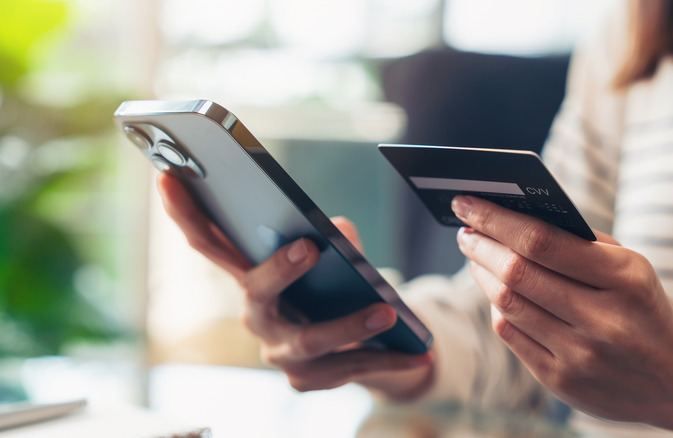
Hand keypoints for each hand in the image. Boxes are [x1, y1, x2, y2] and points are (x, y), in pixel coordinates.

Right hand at [156, 173, 432, 398]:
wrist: (357, 344)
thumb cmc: (333, 287)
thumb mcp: (334, 256)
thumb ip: (333, 239)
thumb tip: (339, 232)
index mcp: (250, 276)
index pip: (209, 243)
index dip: (185, 212)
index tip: (169, 176)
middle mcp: (255, 315)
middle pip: (255, 291)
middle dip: (279, 270)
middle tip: (310, 247)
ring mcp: (279, 353)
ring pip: (309, 340)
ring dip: (349, 325)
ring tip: (386, 312)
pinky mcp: (307, 380)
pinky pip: (347, 368)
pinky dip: (387, 358)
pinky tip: (420, 350)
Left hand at [451, 195, 672, 429]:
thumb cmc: (643, 307)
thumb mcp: (630, 266)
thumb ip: (577, 242)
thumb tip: (509, 217)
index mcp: (625, 278)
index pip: (542, 241)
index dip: (496, 219)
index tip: (468, 202)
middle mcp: (603, 320)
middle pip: (517, 274)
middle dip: (481, 245)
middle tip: (465, 229)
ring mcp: (581, 356)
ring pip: (507, 304)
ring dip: (482, 274)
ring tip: (475, 255)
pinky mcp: (562, 381)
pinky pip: (511, 335)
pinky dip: (498, 308)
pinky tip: (497, 292)